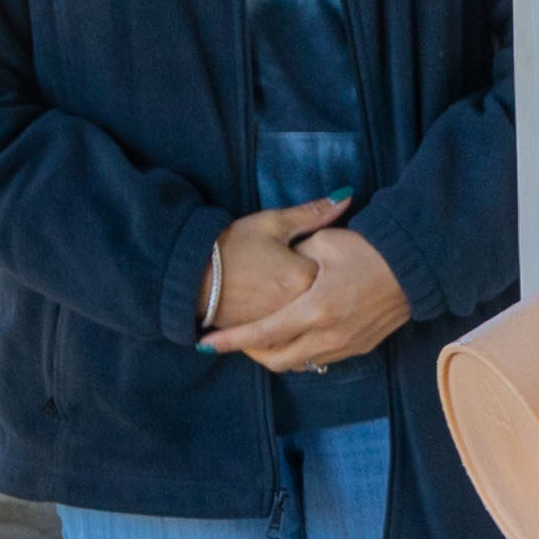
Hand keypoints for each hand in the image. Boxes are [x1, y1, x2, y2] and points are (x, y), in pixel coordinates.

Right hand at [200, 197, 349, 343]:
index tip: (303, 252)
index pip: (333, 268)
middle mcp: (300, 307)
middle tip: (287, 273)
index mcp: (305, 276)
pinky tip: (282, 315)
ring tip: (282, 293)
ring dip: (308, 313)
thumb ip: (313, 213)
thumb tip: (347, 197)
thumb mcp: (273, 223)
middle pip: (325, 297)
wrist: (191, 275)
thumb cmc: (232, 245)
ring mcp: (286, 328)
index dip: (321, 257)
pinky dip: (294, 331)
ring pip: (312, 323)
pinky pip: (295, 340)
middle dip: (318, 287)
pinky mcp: (270, 342)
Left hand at [204, 226, 410, 370]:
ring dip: (277, 353)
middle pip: (277, 359)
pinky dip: (302, 352)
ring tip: (261, 336)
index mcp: (316, 309)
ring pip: (300, 364)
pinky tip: (295, 335)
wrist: (416, 265)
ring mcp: (346, 345)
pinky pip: (321, 359)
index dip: (231, 341)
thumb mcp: (324, 242)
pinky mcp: (360, 347)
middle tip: (234, 339)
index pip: (263, 333)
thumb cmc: (368, 248)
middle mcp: (329, 335)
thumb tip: (272, 267)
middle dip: (251, 353)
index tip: (206, 342)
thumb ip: (292, 257)